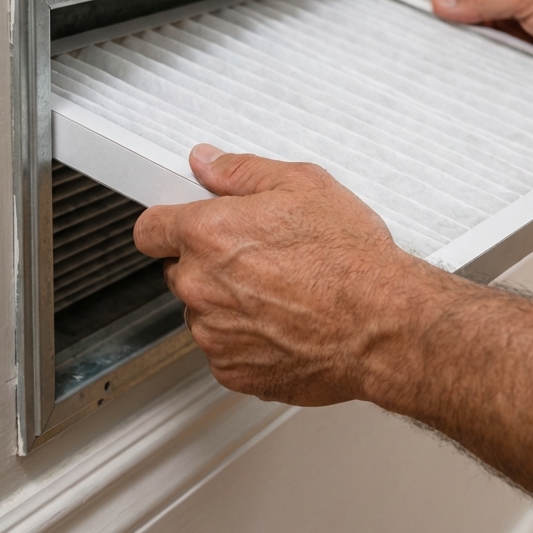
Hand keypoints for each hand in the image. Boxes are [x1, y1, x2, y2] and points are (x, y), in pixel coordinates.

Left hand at [134, 143, 532, 525]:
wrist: (383, 323)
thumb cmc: (351, 260)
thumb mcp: (303, 184)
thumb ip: (241, 171)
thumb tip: (208, 162)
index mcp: (209, 235)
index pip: (149, 229)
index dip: (169, 224)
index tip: (186, 225)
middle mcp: (202, 287)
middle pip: (181, 271)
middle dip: (211, 262)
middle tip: (261, 255)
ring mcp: (216, 334)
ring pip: (205, 312)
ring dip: (229, 303)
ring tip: (283, 291)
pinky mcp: (235, 371)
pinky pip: (226, 349)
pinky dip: (248, 338)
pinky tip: (286, 322)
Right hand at [432, 0, 532, 80]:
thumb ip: (485, 0)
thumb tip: (446, 3)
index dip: (445, 7)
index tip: (425, 22)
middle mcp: (518, 16)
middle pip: (472, 29)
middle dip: (456, 39)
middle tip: (437, 52)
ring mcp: (525, 46)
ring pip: (486, 57)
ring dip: (476, 64)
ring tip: (458, 72)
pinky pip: (504, 80)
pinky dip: (494, 83)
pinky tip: (485, 88)